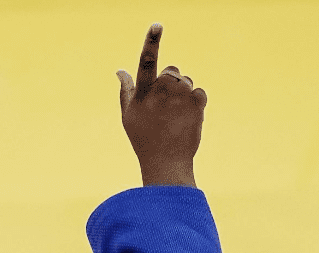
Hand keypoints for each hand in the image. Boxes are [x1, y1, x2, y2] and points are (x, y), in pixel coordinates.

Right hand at [116, 23, 207, 187]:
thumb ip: (125, 89)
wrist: (168, 162)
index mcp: (143, 91)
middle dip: (171, 82)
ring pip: (187, 81)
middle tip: (165, 105)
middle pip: (171, 70)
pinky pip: (199, 92)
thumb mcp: (128, 114)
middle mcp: (163, 90)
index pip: (147, 60)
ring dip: (184, 92)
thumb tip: (119, 70)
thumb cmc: (144, 139)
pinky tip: (187, 118)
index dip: (152, 41)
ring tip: (176, 115)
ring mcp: (182, 96)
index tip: (157, 25)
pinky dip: (196, 102)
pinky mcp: (198, 102)